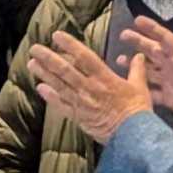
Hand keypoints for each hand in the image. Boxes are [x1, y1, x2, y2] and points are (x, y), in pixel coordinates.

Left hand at [27, 30, 152, 143]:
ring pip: (59, 85)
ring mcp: (81, 102)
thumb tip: (139, 55)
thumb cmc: (137, 110)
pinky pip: (61, 105)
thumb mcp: (140, 87)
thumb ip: (137, 70)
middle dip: (49, 58)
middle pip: (65, 70)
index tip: (57, 35)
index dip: (70, 45)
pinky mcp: (78, 116)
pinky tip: (39, 88)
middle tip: (35, 48)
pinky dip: (49, 96)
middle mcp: (89, 88)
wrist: (132, 136)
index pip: (84, 57)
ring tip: (32, 63)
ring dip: (44, 74)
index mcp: (105, 78)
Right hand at [118, 16, 172, 126]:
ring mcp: (169, 82)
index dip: (152, 29)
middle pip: (153, 51)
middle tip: (123, 34)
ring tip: (119, 59)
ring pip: (148, 70)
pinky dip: (139, 88)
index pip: (164, 39)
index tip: (137, 20)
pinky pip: (150, 91)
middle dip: (139, 42)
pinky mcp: (168, 98)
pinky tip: (127, 86)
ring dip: (135, 64)